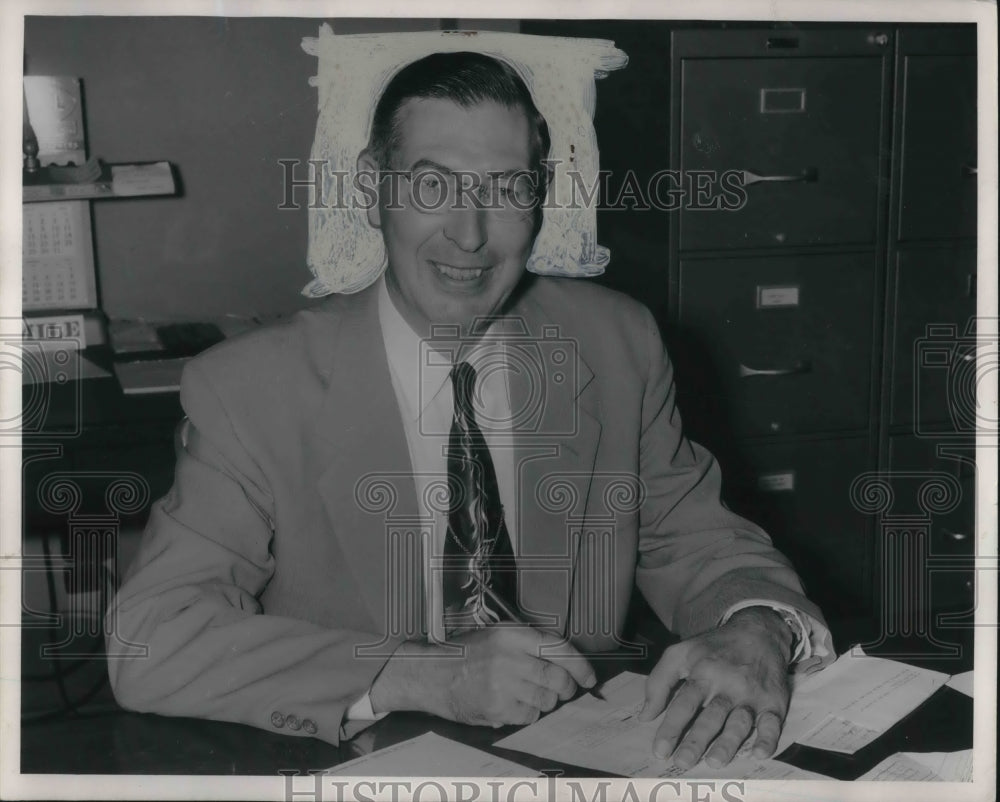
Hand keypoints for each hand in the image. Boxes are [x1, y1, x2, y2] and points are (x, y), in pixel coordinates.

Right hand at [371, 626, 596, 726]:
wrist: (433, 674)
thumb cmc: (466, 654)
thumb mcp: (497, 635)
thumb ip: (529, 642)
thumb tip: (566, 660)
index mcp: (512, 636)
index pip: (558, 649)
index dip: (580, 665)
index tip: (589, 676)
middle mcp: (509, 659)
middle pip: (557, 678)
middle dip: (566, 687)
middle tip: (564, 689)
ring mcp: (503, 686)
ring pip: (546, 700)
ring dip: (546, 701)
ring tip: (529, 694)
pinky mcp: (497, 709)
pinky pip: (529, 716)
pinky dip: (528, 714)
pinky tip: (514, 704)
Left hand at [638, 607, 793, 768]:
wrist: (758, 632)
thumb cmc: (713, 648)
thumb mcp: (680, 653)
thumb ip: (659, 682)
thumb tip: (645, 716)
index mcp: (703, 673)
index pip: (684, 703)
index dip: (671, 727)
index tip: (660, 750)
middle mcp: (727, 686)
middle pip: (711, 716)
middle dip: (696, 740)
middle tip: (683, 762)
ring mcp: (751, 695)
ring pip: (739, 722)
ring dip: (728, 743)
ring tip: (714, 761)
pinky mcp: (773, 702)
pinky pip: (773, 723)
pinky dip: (768, 739)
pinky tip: (759, 753)